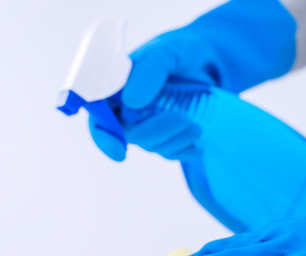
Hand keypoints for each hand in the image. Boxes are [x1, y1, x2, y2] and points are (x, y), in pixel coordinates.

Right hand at [89, 0, 296, 160]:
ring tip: (198, 125)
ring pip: (151, 145)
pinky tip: (198, 144)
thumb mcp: (164, 52)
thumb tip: (131, 101)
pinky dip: (183, 150)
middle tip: (186, 120)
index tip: (120, 151)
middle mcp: (124, 112)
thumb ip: (147, 70)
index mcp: (114, 91)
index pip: (99, 119)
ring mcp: (145, 126)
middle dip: (156, 132)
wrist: (206, 60)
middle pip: (129, 136)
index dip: (104, 137)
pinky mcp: (165, 137)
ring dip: (174, 140)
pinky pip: (168, 152)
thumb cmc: (178, 52)